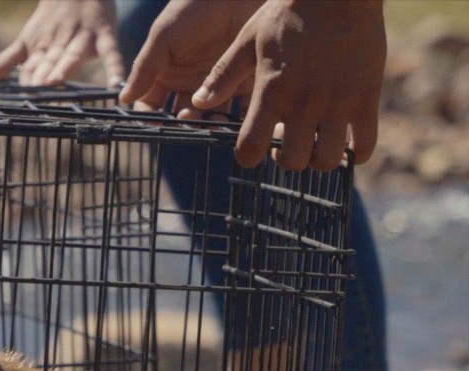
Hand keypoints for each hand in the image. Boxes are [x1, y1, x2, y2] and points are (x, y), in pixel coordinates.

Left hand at [0, 0, 124, 87]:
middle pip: (49, 62)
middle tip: (35, 91)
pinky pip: (111, 52)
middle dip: (42, 76)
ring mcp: (82, 39)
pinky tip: (116, 83)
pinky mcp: (104, 35)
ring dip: (65, 66)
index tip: (20, 100)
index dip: (26, 81)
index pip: (30, 69)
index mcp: (40, 49)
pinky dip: (115, 65)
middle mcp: (59, 45)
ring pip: (72, 55)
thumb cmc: (50, 23)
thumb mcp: (25, 42)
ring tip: (56, 80)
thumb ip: (3, 61)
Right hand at [121, 0, 261, 116]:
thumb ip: (144, 69)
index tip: (153, 124)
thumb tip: (123, 99)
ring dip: (207, 124)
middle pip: (179, 115)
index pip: (151, 105)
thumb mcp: (162, 37)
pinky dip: (235, 118)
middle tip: (186, 118)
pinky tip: (231, 119)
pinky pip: (238, 108)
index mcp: (165, 74)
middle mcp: (189, 83)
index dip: (149, 117)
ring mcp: (216, 84)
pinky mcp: (243, 83)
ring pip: (208, 116)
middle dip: (181, 122)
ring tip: (209, 120)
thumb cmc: (193, 8)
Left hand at [188, 0, 384, 169]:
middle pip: (292, 161)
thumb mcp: (248, 41)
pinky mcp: (367, 95)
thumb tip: (198, 103)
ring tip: (316, 144)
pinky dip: (356, 152)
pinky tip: (348, 143)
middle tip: (286, 146)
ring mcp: (338, 101)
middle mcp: (304, 103)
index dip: (248, 157)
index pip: (250, 148)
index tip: (250, 150)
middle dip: (286, 160)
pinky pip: (365, 141)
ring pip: (328, 158)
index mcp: (271, 92)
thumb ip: (223, 75)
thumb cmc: (288, 13)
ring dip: (319, 159)